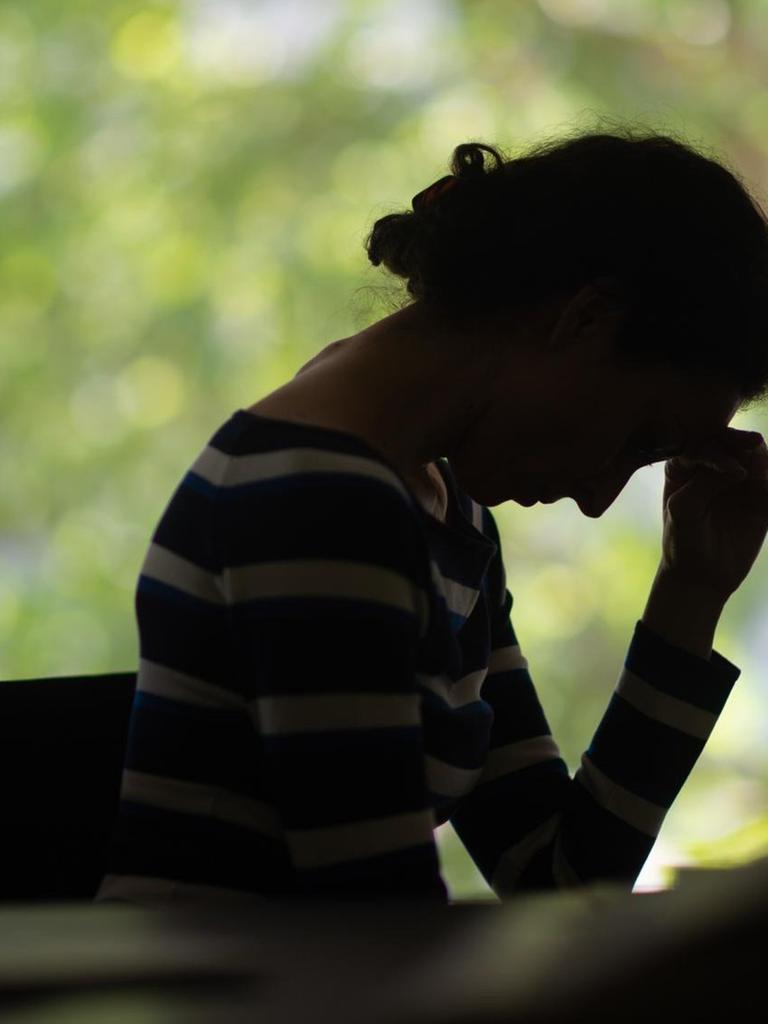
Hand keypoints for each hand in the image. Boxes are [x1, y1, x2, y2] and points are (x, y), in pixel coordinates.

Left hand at [660, 428, 767, 599]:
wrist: (702, 574)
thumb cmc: (684, 539)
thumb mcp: (685, 509)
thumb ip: (705, 483)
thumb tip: (739, 468)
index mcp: (685, 464)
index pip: (701, 444)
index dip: (717, 451)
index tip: (732, 470)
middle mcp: (711, 465)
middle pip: (730, 442)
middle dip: (742, 442)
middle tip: (754, 445)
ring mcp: (737, 478)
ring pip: (755, 456)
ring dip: (761, 457)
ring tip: (761, 476)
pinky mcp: (759, 495)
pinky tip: (767, 490)